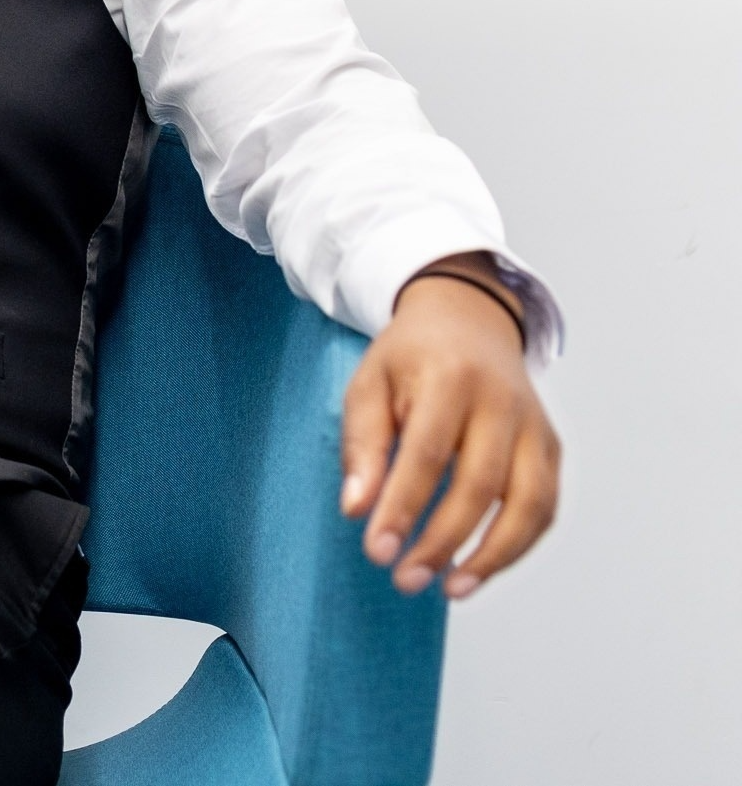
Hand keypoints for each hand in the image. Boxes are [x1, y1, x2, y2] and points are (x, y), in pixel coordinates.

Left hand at [339, 255, 559, 598]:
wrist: (468, 319)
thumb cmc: (411, 357)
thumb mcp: (369, 382)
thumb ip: (363, 443)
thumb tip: (357, 509)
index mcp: (450, 377)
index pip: (427, 452)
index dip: (403, 506)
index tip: (377, 550)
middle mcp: (503, 402)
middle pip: (481, 485)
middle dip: (442, 540)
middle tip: (405, 579)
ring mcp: (535, 426)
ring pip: (530, 504)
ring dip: (492, 556)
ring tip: (451, 589)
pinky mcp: (551, 447)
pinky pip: (544, 507)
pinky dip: (517, 545)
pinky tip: (479, 567)